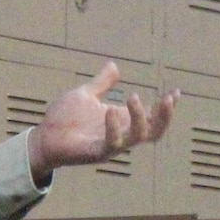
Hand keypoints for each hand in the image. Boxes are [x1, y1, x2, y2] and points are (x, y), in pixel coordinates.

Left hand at [27, 62, 176, 185]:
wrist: (43, 138)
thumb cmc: (64, 119)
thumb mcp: (85, 95)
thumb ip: (102, 83)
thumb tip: (114, 66)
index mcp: (122, 121)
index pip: (152, 117)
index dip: (166, 108)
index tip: (176, 92)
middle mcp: (121, 134)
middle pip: (154, 131)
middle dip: (164, 116)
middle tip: (168, 98)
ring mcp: (111, 145)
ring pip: (138, 137)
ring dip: (140, 117)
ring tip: (133, 96)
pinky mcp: (97, 153)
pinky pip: (112, 143)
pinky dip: (114, 127)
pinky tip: (110, 110)